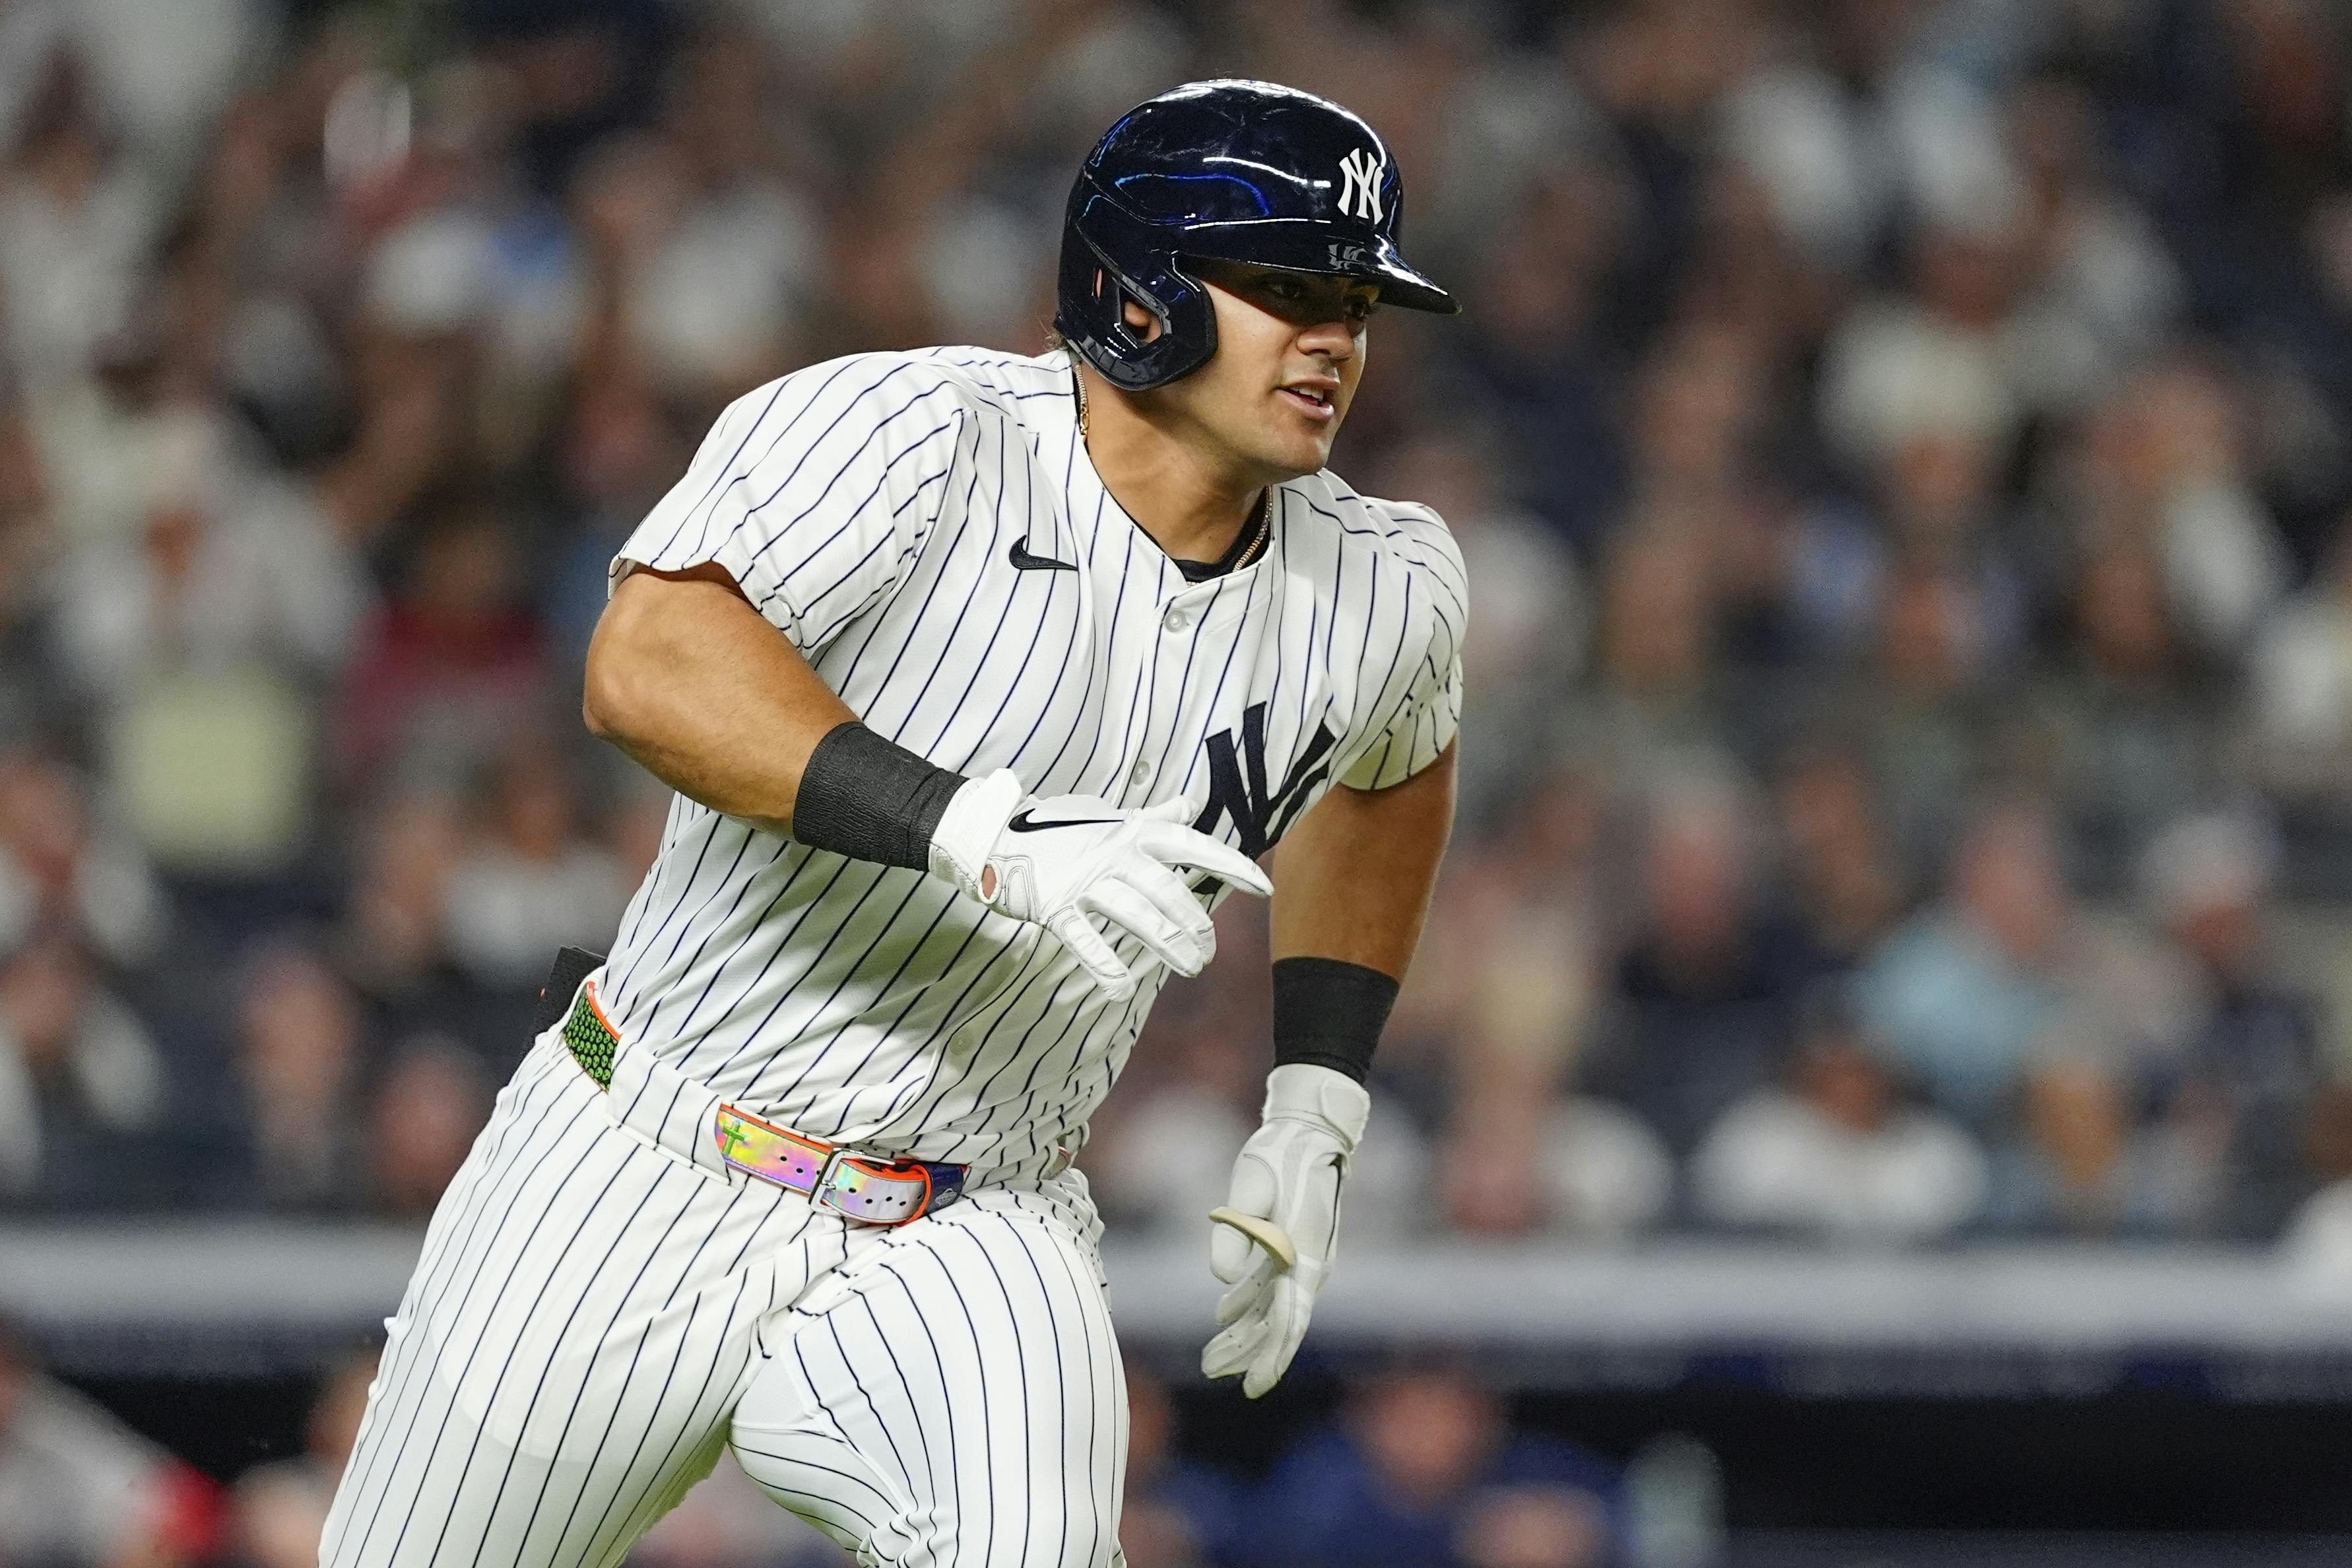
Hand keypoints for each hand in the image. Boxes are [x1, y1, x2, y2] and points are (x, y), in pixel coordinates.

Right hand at [929, 769, 1271, 998]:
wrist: (997, 832)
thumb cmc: (1062, 830)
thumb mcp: (1113, 819)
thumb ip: (1155, 819)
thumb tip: (1190, 804)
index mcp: (1133, 832)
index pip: (1193, 845)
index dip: (1230, 865)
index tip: (1262, 887)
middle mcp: (1115, 853)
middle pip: (1170, 890)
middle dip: (1196, 924)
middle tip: (1208, 953)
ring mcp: (1084, 879)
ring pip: (1138, 915)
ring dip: (1169, 946)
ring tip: (1192, 967)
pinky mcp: (1055, 905)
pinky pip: (1085, 940)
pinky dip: (1104, 966)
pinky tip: (1122, 989)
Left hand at [1202, 1064, 1369, 1397]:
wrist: (1311, 1129)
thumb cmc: (1280, 1154)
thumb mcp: (1249, 1189)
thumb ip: (1236, 1236)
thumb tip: (1222, 1282)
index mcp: (1302, 1254)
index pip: (1288, 1320)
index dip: (1270, 1356)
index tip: (1253, 1386)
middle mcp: (1309, 1264)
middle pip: (1278, 1323)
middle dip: (1246, 1352)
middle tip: (1209, 1369)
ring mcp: (1304, 1258)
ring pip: (1272, 1309)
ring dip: (1243, 1332)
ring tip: (1210, 1355)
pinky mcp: (1294, 1248)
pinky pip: (1271, 1287)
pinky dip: (1247, 1304)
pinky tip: (1223, 1315)